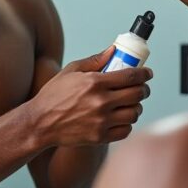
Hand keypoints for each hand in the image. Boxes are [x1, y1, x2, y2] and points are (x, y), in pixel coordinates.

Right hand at [30, 47, 152, 146]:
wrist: (40, 123)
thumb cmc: (54, 95)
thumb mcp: (71, 71)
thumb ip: (95, 60)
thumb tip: (114, 50)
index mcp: (95, 82)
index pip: (131, 76)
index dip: (144, 74)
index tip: (147, 73)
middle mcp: (101, 102)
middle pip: (137, 94)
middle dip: (144, 89)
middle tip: (142, 88)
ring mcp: (102, 121)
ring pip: (134, 113)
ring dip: (136, 107)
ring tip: (130, 104)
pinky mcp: (100, 137)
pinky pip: (126, 130)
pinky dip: (127, 123)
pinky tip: (121, 118)